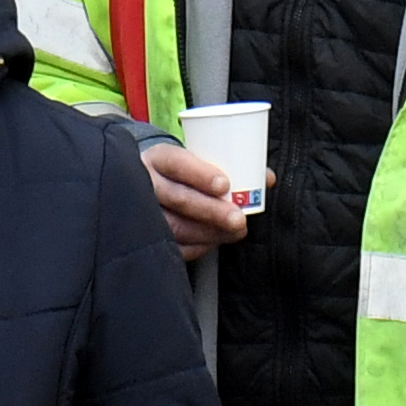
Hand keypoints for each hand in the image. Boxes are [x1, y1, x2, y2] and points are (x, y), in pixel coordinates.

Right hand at [144, 137, 250, 253]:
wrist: (143, 185)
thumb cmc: (180, 171)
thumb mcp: (195, 159)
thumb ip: (231, 165)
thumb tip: (267, 178)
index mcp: (159, 157)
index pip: (177, 163)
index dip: (200, 174)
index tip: (225, 184)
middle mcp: (144, 183)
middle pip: (178, 198)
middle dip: (212, 211)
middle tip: (238, 219)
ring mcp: (139, 211)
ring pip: (172, 225)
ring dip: (208, 232)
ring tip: (234, 232)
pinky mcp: (140, 235)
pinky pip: (168, 245)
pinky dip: (193, 247)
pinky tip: (212, 243)